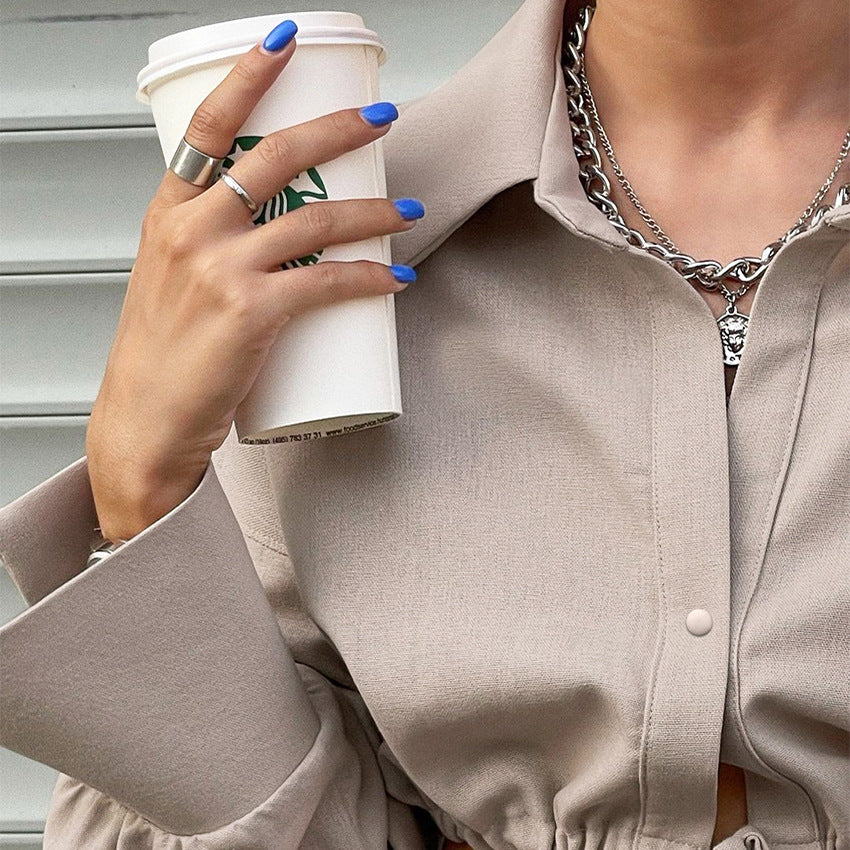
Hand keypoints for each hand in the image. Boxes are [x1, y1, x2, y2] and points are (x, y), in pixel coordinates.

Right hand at [85, 21, 423, 542]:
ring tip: (409, 208)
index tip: (285, 43)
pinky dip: (370, 277)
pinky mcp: (252, 314)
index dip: (250, 77)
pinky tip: (397, 276)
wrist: (148, 418)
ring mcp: (222, 270)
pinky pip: (327, 283)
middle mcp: (193, 231)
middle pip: (277, 157)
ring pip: (316, 220)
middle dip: (339, 128)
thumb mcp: (172, 277)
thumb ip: (214, 243)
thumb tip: (277, 226)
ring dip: (374, 209)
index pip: (209, 126)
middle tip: (382, 116)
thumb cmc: (164, 352)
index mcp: (170, 213)